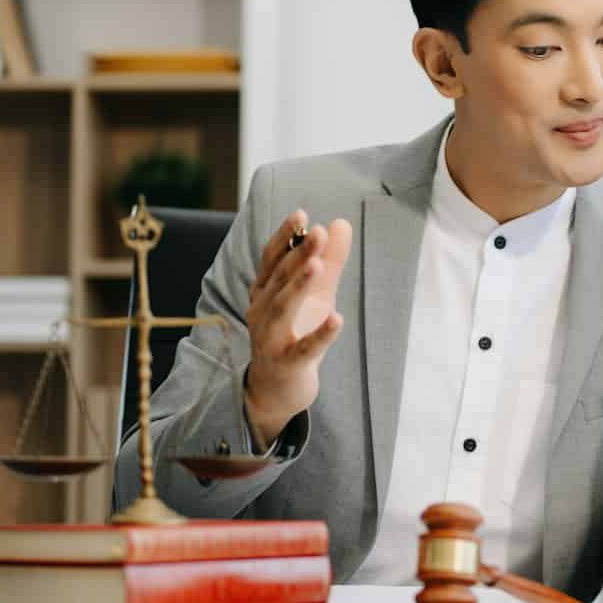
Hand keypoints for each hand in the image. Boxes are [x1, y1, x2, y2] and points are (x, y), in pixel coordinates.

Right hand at [243, 210, 352, 449]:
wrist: (279, 388)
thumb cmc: (296, 333)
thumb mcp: (316, 294)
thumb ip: (329, 261)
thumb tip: (341, 223)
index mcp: (265, 291)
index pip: (271, 259)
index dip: (285, 237)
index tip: (301, 214)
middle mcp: (261, 311)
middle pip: (277, 279)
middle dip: (297, 255)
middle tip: (317, 232)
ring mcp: (270, 339)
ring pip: (282, 309)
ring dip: (299, 286)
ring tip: (316, 265)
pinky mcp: (287, 364)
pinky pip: (303, 349)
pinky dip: (320, 335)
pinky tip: (337, 319)